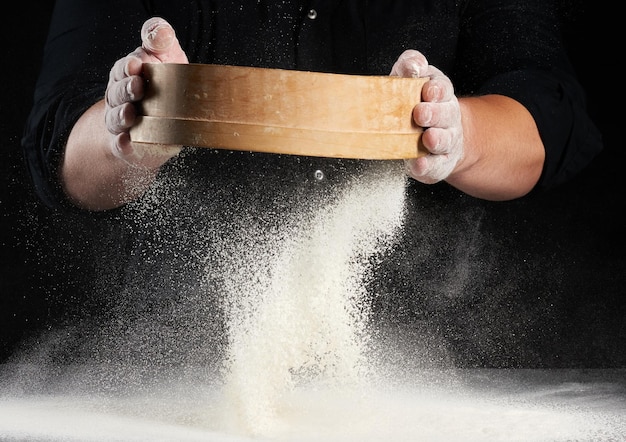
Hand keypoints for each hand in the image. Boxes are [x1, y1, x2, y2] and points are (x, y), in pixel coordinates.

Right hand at [105, 17, 188, 167]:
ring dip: (121, 115)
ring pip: (116, 118)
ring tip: (130, 113)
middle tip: (138, 86)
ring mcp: (122, 123)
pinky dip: (122, 143)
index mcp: (128, 75)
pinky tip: (126, 141)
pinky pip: (120, 145)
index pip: (123, 69)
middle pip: (117, 92)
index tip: (137, 65)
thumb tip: (158, 29)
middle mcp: (120, 98)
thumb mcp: (167, 59)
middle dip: (126, 89)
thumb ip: (161, 41)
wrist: (160, 128)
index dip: (128, 67)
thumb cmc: (165, 87)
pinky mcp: (128, 146)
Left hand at [390, 50, 463, 183]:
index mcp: (439, 93)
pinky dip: (428, 166)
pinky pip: (436, 166)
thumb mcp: (409, 81)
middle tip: (420, 113)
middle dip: (435, 113)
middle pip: (446, 114)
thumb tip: (413, 65)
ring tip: (427, 138)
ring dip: (436, 139)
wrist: (430, 134)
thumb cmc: (412, 103)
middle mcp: (447, 117)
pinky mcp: (438, 163)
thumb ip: (408, 67)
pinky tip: (418, 164)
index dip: (436, 89)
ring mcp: (446, 141)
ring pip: (445, 140)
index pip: (442, 87)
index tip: (427, 90)